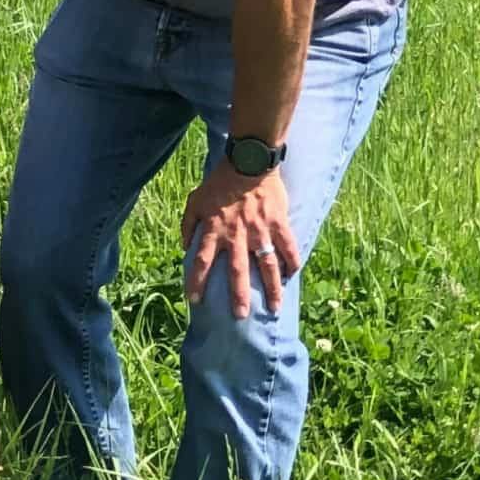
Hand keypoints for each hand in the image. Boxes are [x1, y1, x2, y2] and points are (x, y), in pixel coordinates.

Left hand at [180, 161, 297, 318]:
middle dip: (238, 296)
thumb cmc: (219, 182)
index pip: (200, 261)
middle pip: (236, 271)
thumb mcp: (194, 200)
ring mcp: (260, 231)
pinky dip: (292, 262)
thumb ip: (188, 224)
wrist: (248, 162)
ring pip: (267, 265)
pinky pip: (288, 247)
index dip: (196, 282)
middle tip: (240, 316)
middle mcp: (236, 235)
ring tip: (275, 308)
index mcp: (213, 230)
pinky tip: (294, 276)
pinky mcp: (279, 223)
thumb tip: (185, 247)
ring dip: (272, 288)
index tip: (195, 300)